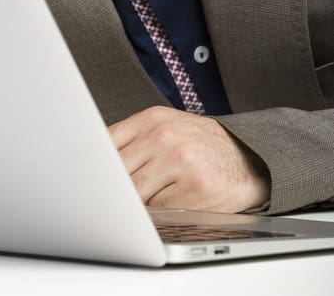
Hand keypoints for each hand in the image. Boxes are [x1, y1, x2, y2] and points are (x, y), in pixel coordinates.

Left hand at [109, 106, 269, 212]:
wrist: (249, 155)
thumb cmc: (201, 144)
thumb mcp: (166, 127)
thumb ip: (133, 140)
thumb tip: (95, 164)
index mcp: (152, 119)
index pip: (106, 143)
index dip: (94, 166)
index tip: (87, 179)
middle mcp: (164, 137)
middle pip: (117, 172)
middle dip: (113, 190)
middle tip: (112, 199)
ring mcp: (180, 162)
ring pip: (136, 194)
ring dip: (135, 205)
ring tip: (143, 204)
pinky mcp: (195, 189)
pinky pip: (160, 211)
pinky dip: (159, 215)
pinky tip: (169, 206)